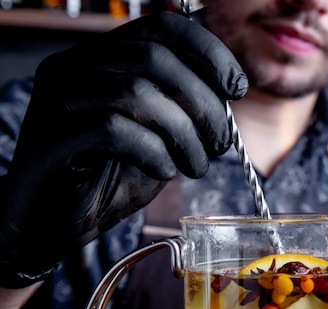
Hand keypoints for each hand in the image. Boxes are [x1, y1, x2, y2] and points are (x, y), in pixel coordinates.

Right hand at [0, 10, 247, 287]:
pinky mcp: (53, 138)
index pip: (161, 28)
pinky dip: (153, 152)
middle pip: (155, 59)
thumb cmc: (108, 178)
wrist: (53, 223)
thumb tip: (225, 95)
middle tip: (220, 143)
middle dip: (203, 103)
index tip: (236, 88)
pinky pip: (115, 130)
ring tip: (195, 165)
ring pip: (138, 93)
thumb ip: (181, 109)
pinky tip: (163, 171)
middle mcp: (74, 67)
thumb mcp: (156, 137)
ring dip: (184, 134)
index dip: (208, 52)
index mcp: (101, 58)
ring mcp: (59, 100)